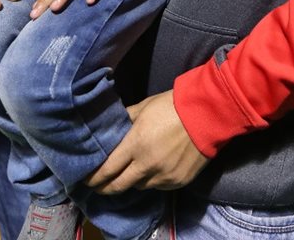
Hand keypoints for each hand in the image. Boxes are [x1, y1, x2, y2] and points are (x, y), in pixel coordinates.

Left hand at [86, 90, 208, 192]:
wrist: (207, 114)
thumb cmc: (172, 106)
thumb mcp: (143, 107)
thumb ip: (125, 120)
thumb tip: (111, 128)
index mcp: (135, 144)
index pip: (107, 169)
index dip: (94, 177)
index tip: (86, 179)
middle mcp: (147, 165)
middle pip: (119, 185)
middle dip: (105, 187)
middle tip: (98, 186)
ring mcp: (164, 176)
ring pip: (139, 186)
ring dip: (131, 181)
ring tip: (128, 174)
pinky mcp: (178, 181)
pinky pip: (157, 186)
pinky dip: (151, 180)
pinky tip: (151, 171)